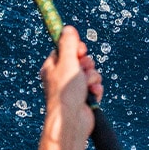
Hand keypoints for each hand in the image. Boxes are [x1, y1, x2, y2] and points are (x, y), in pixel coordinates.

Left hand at [39, 26, 101, 148]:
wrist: (71, 121)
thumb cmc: (65, 92)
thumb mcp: (67, 62)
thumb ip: (69, 44)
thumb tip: (67, 28)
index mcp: (52, 67)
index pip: (65, 49)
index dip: (75, 48)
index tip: (80, 50)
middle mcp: (61, 77)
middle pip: (80, 60)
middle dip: (87, 64)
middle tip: (83, 69)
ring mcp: (73, 88)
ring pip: (90, 72)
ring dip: (92, 77)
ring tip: (87, 86)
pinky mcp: (84, 97)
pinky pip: (95, 86)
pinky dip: (96, 89)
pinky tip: (92, 95)